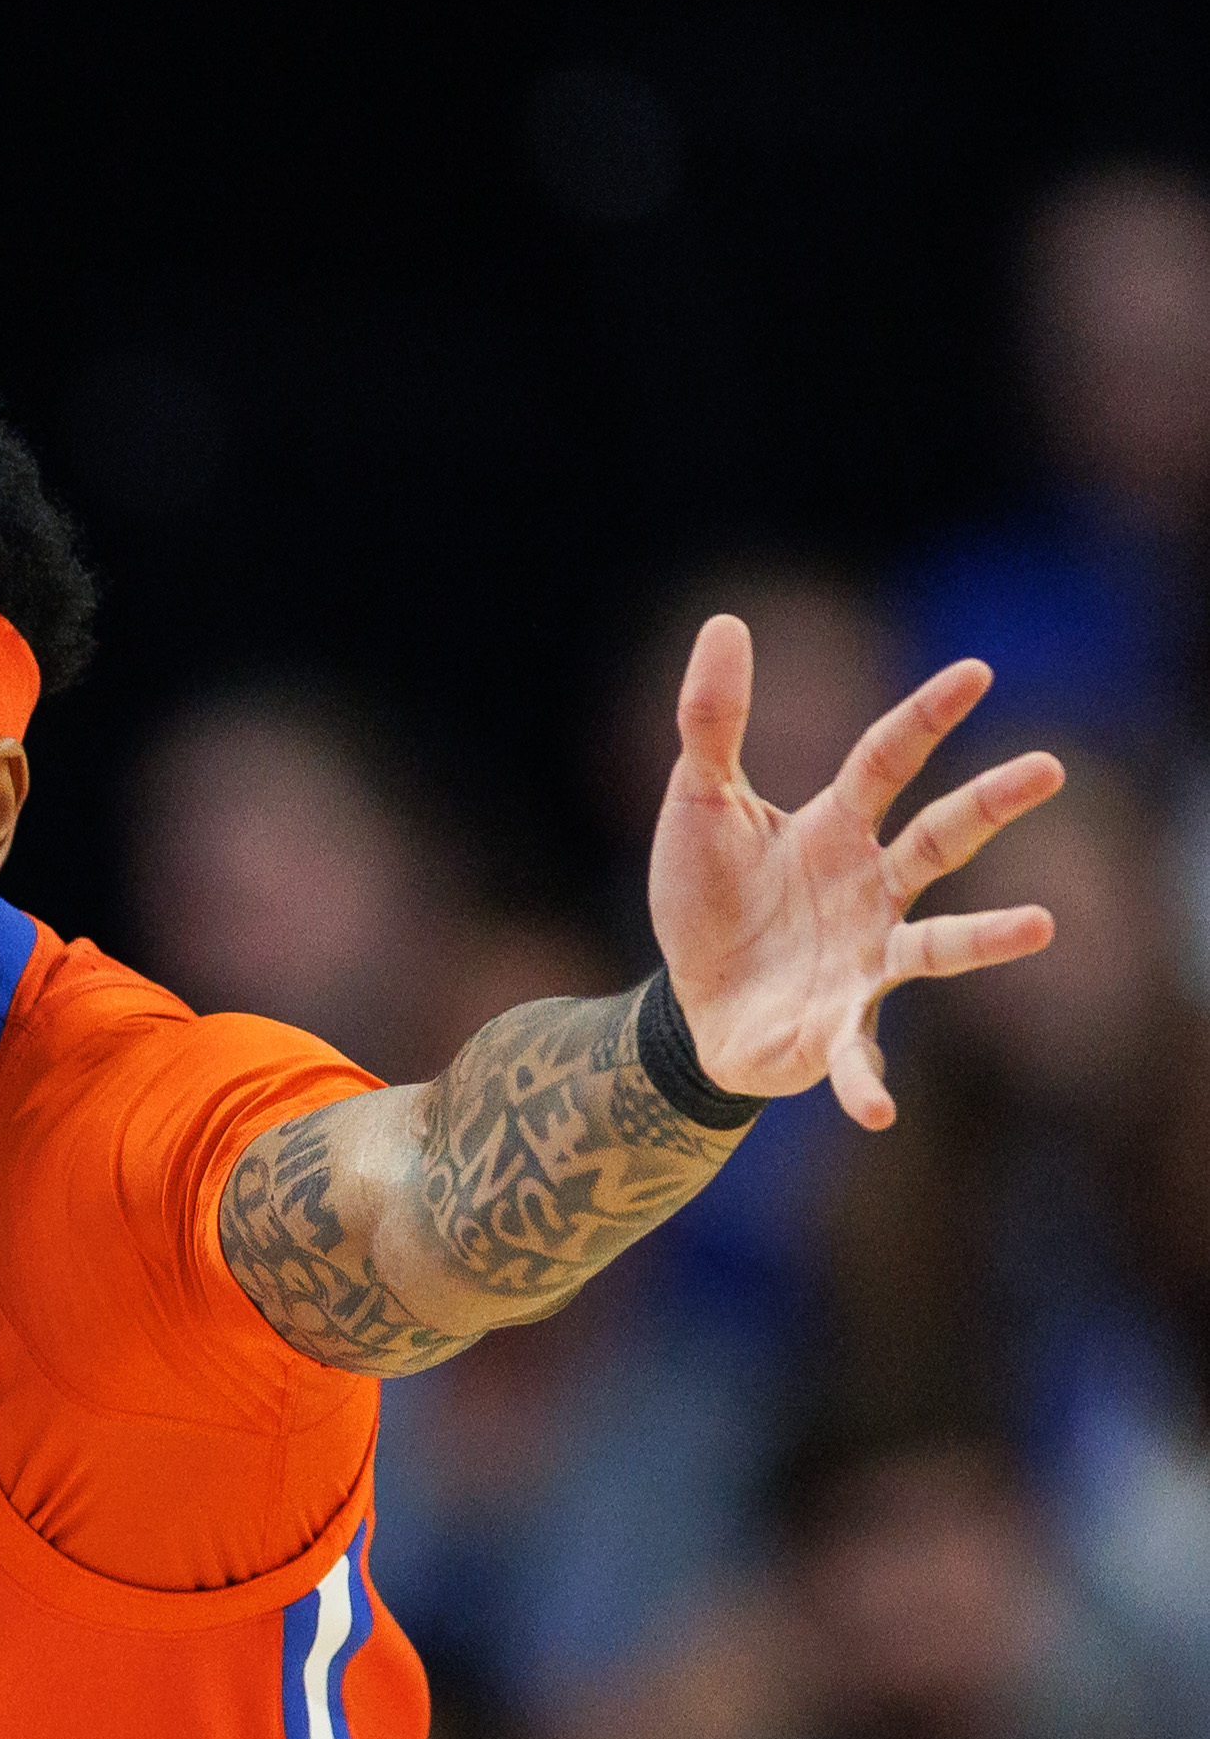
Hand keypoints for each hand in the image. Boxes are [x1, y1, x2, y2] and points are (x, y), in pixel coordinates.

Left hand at [651, 615, 1064, 1128]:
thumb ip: (711, 723)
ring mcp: (864, 961)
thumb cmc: (709, 903)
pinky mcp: (836, 1029)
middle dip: (991, 804)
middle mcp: (869, 891)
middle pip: (941, 838)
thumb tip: (725, 624)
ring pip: (937, 946)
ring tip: (1043, 927)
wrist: (689, 1008)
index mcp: (836, 830)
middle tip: (1049, 769)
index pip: (884, 761)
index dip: (925, 718)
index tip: (977, 672)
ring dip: (986, 941)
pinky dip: (867, 1086)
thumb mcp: (696, 804)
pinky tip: (880, 1115)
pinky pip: (859, 1058)